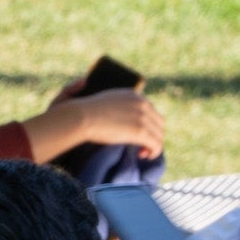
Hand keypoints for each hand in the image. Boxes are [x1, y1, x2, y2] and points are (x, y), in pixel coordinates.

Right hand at [22, 79, 165, 162]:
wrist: (80, 117)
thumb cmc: (82, 110)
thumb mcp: (98, 99)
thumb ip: (106, 99)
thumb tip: (87, 83)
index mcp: (133, 94)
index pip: (150, 110)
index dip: (148, 124)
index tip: (139, 134)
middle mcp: (142, 103)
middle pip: (158, 122)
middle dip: (153, 135)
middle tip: (142, 146)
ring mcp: (142, 117)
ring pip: (159, 134)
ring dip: (154, 145)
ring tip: (143, 153)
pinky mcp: (140, 131)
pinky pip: (156, 144)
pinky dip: (154, 152)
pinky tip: (144, 156)